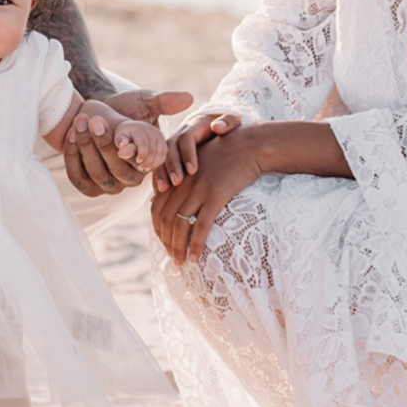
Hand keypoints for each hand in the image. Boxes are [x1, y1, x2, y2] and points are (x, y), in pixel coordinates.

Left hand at [62, 88, 192, 196]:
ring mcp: (111, 184)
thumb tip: (188, 98)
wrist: (95, 113)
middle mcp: (133, 176)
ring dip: (86, 147)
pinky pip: (79, 177)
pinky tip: (72, 134)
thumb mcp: (144, 101)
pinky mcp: (88, 185)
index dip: (134, 151)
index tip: (121, 138)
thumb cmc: (124, 106)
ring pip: (98, 173)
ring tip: (81, 122)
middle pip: (119, 171)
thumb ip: (164, 102)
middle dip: (104, 145)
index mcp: (151, 159)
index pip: (145, 162)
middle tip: (95, 121)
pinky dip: (73, 155)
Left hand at [114, 119, 167, 173]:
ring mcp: (159, 135)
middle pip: (153, 149)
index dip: (142, 154)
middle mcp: (151, 130)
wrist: (132, 128)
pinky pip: (164, 153)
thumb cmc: (123, 136)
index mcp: (139, 129)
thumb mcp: (118, 137)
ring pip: (161, 152)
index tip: (137, 162)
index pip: (143, 143)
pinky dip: (159, 161)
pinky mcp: (163, 140)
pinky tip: (151, 166)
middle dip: (147, 161)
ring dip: (154, 162)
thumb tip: (124, 144)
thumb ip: (120, 141)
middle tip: (140, 168)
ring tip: (145, 168)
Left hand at [151, 124, 263, 264]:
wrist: (250, 145)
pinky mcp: (215, 195)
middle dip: (166, 242)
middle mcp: (183, 183)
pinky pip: (200, 225)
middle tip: (172, 258)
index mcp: (177, 177)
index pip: (156, 208)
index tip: (164, 242)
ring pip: (179, 225)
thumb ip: (184, 180)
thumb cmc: (228, 155)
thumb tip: (170, 198)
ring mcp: (198, 189)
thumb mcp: (201, 164)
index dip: (157, 228)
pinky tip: (195, 258)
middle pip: (165, 219)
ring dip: (177, 247)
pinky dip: (195, 244)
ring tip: (180, 262)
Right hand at [157, 111, 242, 190]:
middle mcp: (181, 133)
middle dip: (172, 165)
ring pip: (162, 156)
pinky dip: (158, 177)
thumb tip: (217, 127)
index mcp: (196, 125)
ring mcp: (174, 144)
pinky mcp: (171, 154)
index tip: (193, 171)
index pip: (186, 137)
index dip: (187, 153)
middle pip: (170, 147)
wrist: (220, 126)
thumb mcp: (233, 121)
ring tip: (164, 189)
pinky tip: (159, 192)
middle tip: (177, 182)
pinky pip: (160, 164)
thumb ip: (229, 121)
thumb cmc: (229, 127)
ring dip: (161, 172)